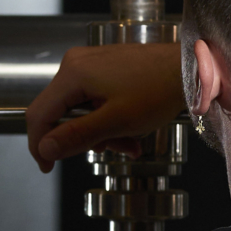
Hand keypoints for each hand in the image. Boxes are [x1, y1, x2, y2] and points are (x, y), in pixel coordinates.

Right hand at [26, 43, 189, 171]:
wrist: (191, 68)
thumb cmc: (159, 89)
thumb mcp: (116, 122)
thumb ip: (75, 137)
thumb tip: (44, 149)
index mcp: (72, 74)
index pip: (39, 115)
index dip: (39, 145)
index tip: (48, 166)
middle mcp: (75, 64)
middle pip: (60, 113)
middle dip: (83, 138)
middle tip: (109, 150)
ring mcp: (90, 64)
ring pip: (79, 110)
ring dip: (100, 132)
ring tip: (129, 142)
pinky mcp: (104, 67)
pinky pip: (93, 100)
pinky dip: (108, 119)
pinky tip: (130, 128)